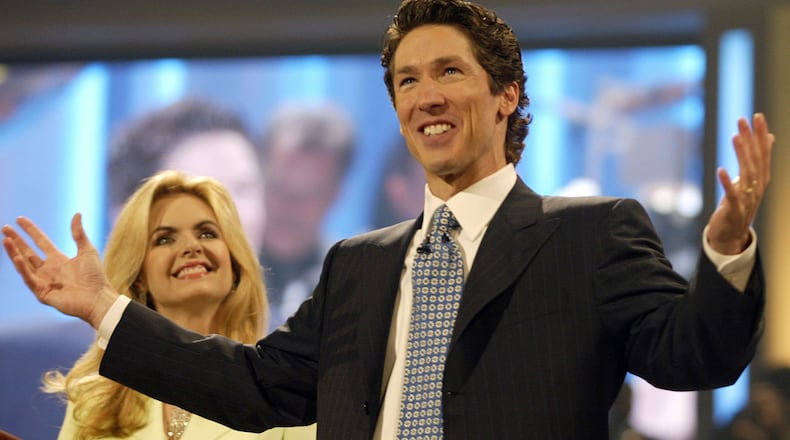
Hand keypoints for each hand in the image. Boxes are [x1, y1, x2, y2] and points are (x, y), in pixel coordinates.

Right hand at [2, 213, 118, 327]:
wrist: (98, 298)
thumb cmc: (95, 277)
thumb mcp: (87, 251)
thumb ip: (79, 234)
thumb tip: (77, 214)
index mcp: (59, 259)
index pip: (40, 242)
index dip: (30, 231)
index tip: (20, 219)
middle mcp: (49, 269)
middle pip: (28, 252)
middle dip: (16, 240)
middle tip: (5, 228)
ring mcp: (44, 281)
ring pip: (25, 264)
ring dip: (14, 252)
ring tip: (5, 240)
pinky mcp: (42, 292)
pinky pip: (29, 279)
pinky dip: (22, 269)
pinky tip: (17, 257)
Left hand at [707, 112, 773, 254]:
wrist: (731, 235)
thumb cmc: (739, 204)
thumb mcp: (750, 181)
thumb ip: (759, 159)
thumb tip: (768, 137)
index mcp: (762, 178)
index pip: (763, 153)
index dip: (760, 135)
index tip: (757, 116)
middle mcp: (758, 187)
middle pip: (755, 159)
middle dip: (750, 139)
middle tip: (742, 119)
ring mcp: (748, 199)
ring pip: (747, 174)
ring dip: (741, 154)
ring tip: (735, 137)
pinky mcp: (734, 210)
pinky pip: (732, 195)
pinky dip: (727, 182)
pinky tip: (721, 170)